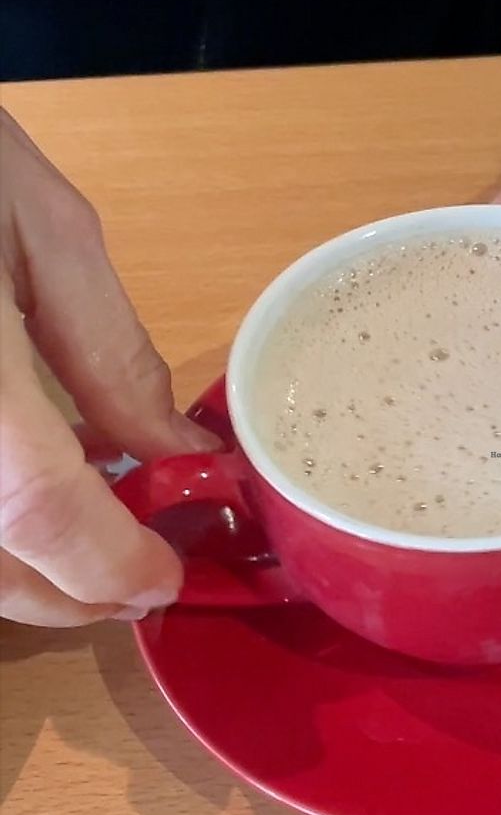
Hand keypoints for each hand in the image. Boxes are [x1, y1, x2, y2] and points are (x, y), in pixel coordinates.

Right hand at [0, 108, 217, 626]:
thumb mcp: (41, 226)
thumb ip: (108, 352)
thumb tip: (170, 447)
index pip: (45, 522)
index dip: (116, 567)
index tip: (167, 573)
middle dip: (67, 589)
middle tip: (130, 557)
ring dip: (14, 568)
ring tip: (75, 517)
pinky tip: (12, 479)